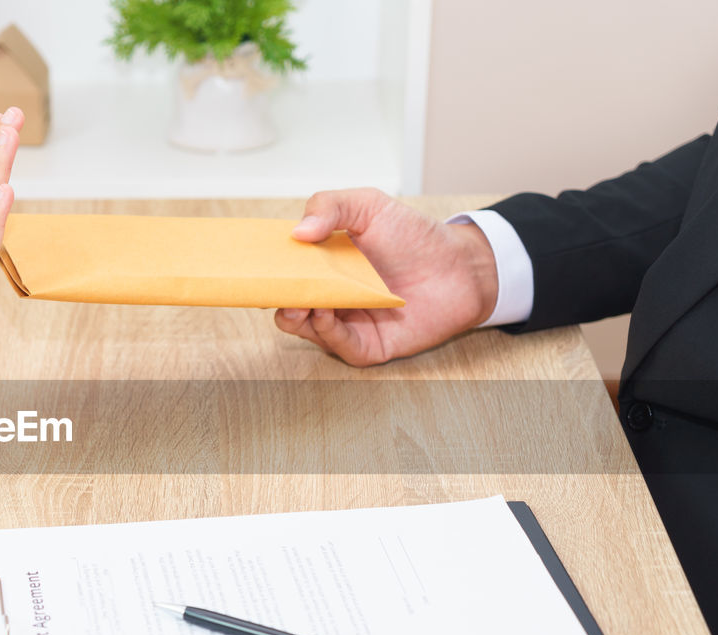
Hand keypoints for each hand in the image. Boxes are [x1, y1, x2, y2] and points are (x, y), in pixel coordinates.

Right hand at [275, 189, 499, 365]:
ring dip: (296, 313)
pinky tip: (325, 313)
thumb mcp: (368, 206)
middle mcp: (329, 296)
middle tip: (279, 284)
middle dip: (276, 295)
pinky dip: (324, 331)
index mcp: (323, 265)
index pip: (284, 271)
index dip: (267, 268)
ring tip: (302, 298)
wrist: (461, 267)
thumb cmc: (415, 237)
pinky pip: (334, 345)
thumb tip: (297, 232)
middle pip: (285, 301)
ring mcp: (345, 323)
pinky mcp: (365, 346)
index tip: (256, 262)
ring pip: (303, 327)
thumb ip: (330, 206)